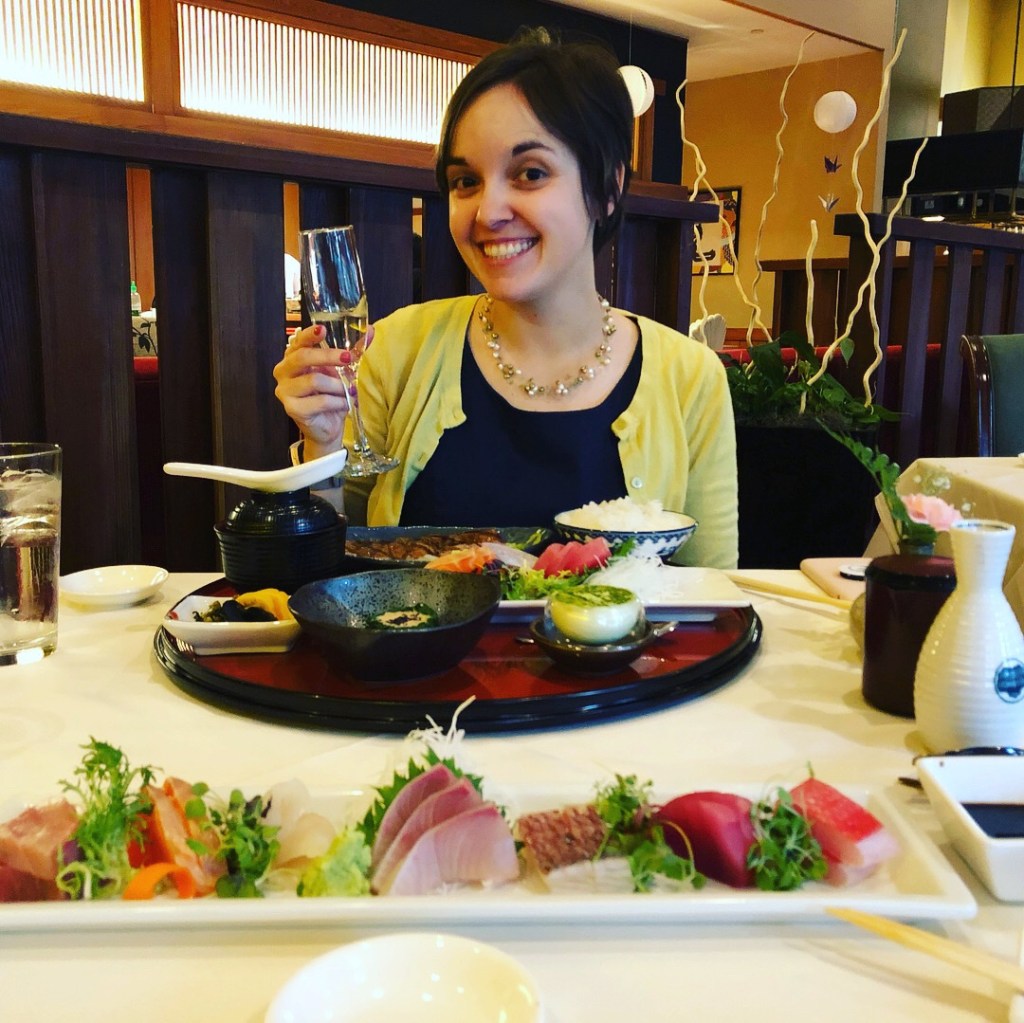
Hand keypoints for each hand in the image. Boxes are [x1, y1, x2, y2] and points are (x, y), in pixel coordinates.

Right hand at [273, 324, 360, 455]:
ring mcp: (285, 391)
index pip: (297, 341)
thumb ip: (352, 351)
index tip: (323, 329)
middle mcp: (283, 372)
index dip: (309, 334)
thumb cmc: (331, 395)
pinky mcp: (292, 409)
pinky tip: (344, 404)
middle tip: (348, 358)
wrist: (327, 426)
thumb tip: (370, 331)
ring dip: (337, 385)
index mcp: (293, 358)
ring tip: (349, 391)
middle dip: (328, 356)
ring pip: (314, 380)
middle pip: (303, 357)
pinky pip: (320, 401)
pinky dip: (338, 401)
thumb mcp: (341, 371)